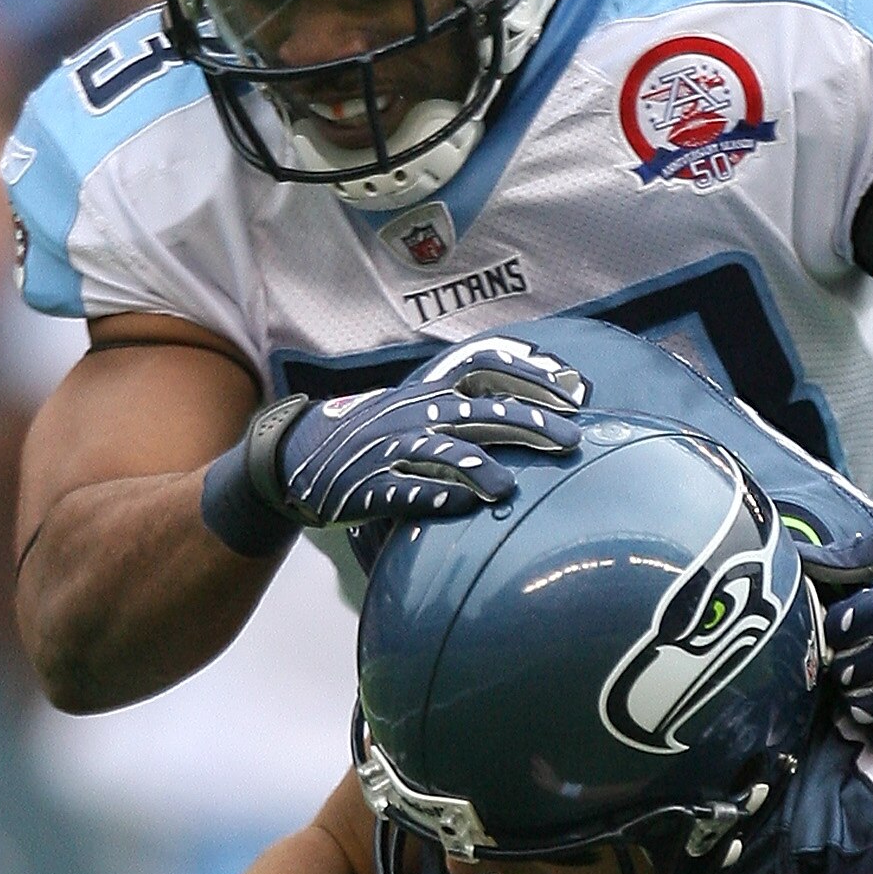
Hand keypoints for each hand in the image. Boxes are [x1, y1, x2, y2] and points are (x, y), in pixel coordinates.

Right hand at [237, 337, 588, 539]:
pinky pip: (405, 490)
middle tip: (570, 443)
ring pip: (442, 450)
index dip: (531, 375)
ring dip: (478, 467)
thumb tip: (531, 402)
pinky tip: (461, 507)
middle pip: (480, 410)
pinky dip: (433, 497)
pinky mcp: (371, 486)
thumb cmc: (375, 433)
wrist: (300, 455)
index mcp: (429, 389)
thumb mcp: (415, 406)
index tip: (572, 394)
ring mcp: (392, 449)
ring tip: (507, 489)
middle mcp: (416, 413)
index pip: (486, 366)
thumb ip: (464, 402)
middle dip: (528, 424)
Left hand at [806, 507, 872, 755]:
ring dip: (861, 699)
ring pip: (872, 709)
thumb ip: (861, 548)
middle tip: (852, 658)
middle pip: (853, 672)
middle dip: (846, 665)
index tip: (844, 626)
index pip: (841, 628)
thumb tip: (808, 560)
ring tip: (867, 685)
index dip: (836, 627)